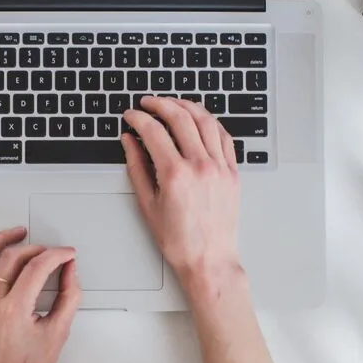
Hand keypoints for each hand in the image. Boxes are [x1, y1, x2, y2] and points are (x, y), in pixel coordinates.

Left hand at [0, 227, 81, 362]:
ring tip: (16, 232)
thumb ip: (69, 296)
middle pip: (11, 259)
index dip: (57, 255)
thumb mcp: (59, 332)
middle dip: (35, 248)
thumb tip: (70, 269)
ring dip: (0, 240)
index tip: (67, 254)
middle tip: (50, 252)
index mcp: (15, 311)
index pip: (38, 267)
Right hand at [121, 96, 242, 290]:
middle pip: (180, 117)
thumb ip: (137, 166)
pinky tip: (200, 120)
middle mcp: (200, 166)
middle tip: (148, 102)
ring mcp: (220, 167)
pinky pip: (224, 136)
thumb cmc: (178, 240)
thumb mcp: (147, 204)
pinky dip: (210, 123)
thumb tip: (129, 141)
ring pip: (205, 121)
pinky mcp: (233, 172)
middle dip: (160, 104)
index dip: (138, 118)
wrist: (208, 260)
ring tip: (173, 103)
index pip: (153, 131)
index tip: (130, 115)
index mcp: (175, 174)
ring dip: (187, 106)